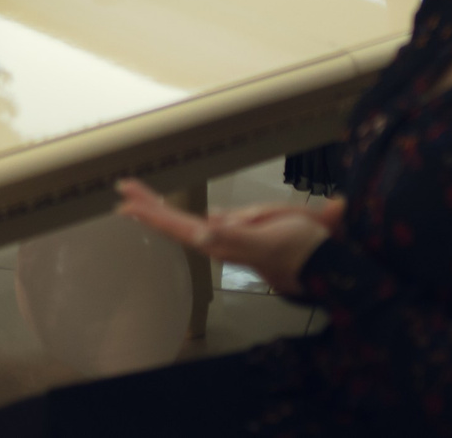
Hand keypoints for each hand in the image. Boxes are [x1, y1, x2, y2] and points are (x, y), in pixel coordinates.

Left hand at [115, 179, 338, 297]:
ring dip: (164, 211)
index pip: (177, 225)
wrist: (328, 263)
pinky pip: (210, 223)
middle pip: (176, 223)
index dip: (151, 212)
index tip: (125, 200)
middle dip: (149, 206)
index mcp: (221, 242)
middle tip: (123, 189)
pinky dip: (190, 217)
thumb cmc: (300, 247)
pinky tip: (185, 218)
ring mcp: (231, 240)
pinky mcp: (244, 236)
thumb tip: (203, 231)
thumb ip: (237, 235)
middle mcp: (220, 242)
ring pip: (189, 222)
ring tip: (141, 198)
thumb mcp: (270, 236)